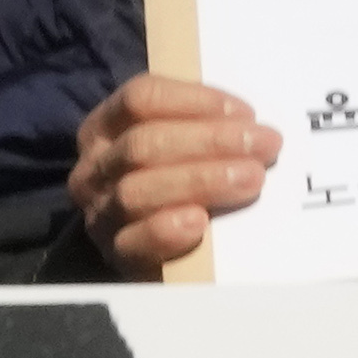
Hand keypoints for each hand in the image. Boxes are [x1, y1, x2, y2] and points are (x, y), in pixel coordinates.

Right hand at [70, 72, 276, 274]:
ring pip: (137, 189)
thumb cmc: (178, 186)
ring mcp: (100, 212)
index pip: (140, 99)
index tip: (245, 113)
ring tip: (251, 179)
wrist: (166, 258)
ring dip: (200, 180)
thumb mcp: (181, 147)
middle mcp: (94, 167)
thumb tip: (250, 122)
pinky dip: (165, 229)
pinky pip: (133, 241)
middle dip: (210, 140)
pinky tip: (198, 221)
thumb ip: (201, 128)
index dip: (195, 101)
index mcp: (104, 128)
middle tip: (264, 144)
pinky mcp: (115, 255)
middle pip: (143, 143)